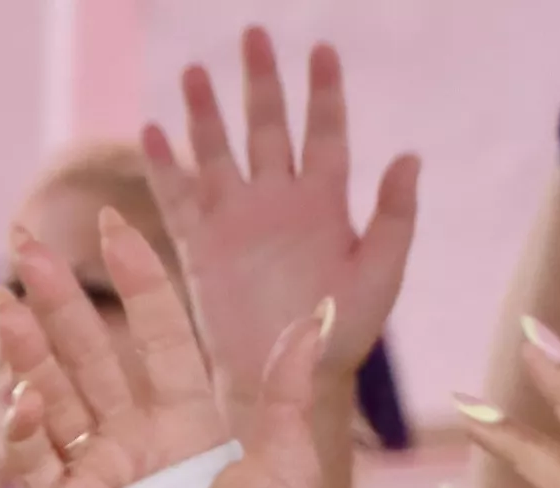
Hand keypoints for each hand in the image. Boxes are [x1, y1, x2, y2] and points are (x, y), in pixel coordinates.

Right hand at [0, 208, 334, 487]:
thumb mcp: (289, 464)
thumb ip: (284, 391)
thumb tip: (317, 316)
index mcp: (189, 418)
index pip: (156, 333)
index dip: (135, 279)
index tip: (115, 223)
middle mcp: (136, 436)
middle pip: (89, 351)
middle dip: (58, 296)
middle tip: (26, 241)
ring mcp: (97, 472)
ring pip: (51, 394)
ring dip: (24, 348)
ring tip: (1, 299)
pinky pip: (34, 463)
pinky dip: (23, 431)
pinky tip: (24, 401)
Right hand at [142, 32, 420, 410]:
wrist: (286, 379)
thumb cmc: (342, 334)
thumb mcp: (383, 273)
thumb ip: (395, 215)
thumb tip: (409, 155)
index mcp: (326, 203)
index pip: (325, 132)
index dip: (323, 92)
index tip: (321, 49)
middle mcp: (278, 202)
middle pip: (267, 127)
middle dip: (259, 81)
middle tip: (252, 35)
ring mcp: (237, 222)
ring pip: (219, 152)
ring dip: (206, 113)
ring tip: (193, 73)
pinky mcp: (203, 248)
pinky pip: (179, 198)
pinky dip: (163, 167)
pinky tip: (150, 131)